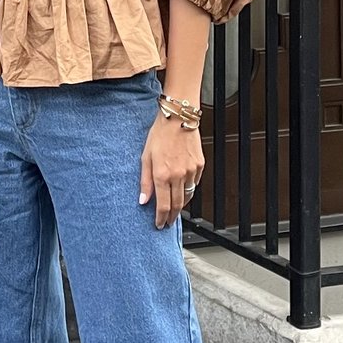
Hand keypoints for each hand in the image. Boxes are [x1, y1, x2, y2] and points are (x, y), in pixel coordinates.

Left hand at [139, 114, 203, 229]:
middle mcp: (178, 175)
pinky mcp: (199, 165)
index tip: (160, 224)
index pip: (163, 205)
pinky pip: (194, 184)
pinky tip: (182, 190)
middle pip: (177, 205)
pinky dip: (188, 190)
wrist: (178, 119)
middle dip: (172, 217)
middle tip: (168, 223)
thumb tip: (143, 200)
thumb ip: (144, 181)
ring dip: (180, 205)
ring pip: (187, 196)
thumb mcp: (145, 158)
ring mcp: (190, 171)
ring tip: (174, 209)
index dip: (161, 218)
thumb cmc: (159, 135)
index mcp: (162, 174)